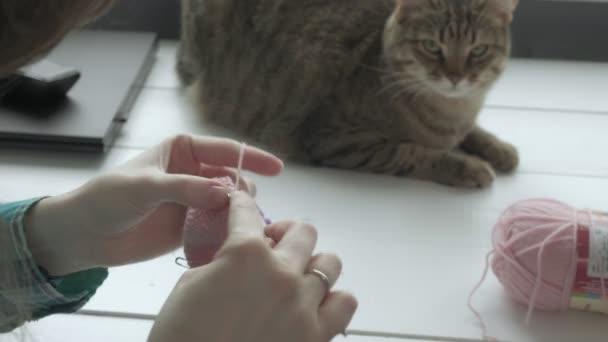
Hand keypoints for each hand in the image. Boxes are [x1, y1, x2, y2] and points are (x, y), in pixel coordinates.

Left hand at [25, 134, 282, 275]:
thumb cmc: (108, 198)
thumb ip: (185, 188)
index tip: (277, 167)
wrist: (84, 234)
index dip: (253, 157)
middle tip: (240, 211)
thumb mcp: (145, 187)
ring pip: (230, 204)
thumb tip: (226, 193)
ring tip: (234, 227)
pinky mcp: (191, 226)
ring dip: (236, 214)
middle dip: (243, 192)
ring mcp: (194, 200)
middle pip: (233, 179)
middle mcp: (194, 173)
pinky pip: (218, 226)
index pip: (225, 150)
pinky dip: (226, 232)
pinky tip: (228, 240)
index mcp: (183, 150)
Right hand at [148, 191, 357, 341]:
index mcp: (245, 254)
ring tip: (294, 275)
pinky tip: (313, 303)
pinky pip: (345, 302)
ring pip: (329, 262)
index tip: (243, 204)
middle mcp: (281, 273)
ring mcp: (303, 304)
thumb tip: (236, 253)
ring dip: (310, 263)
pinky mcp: (316, 335)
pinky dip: (332, 297)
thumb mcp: (192, 283)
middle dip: (284, 232)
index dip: (242, 204)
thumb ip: (223, 259)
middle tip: (270, 244)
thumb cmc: (182, 335)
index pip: (248, 212)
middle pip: (302, 231)